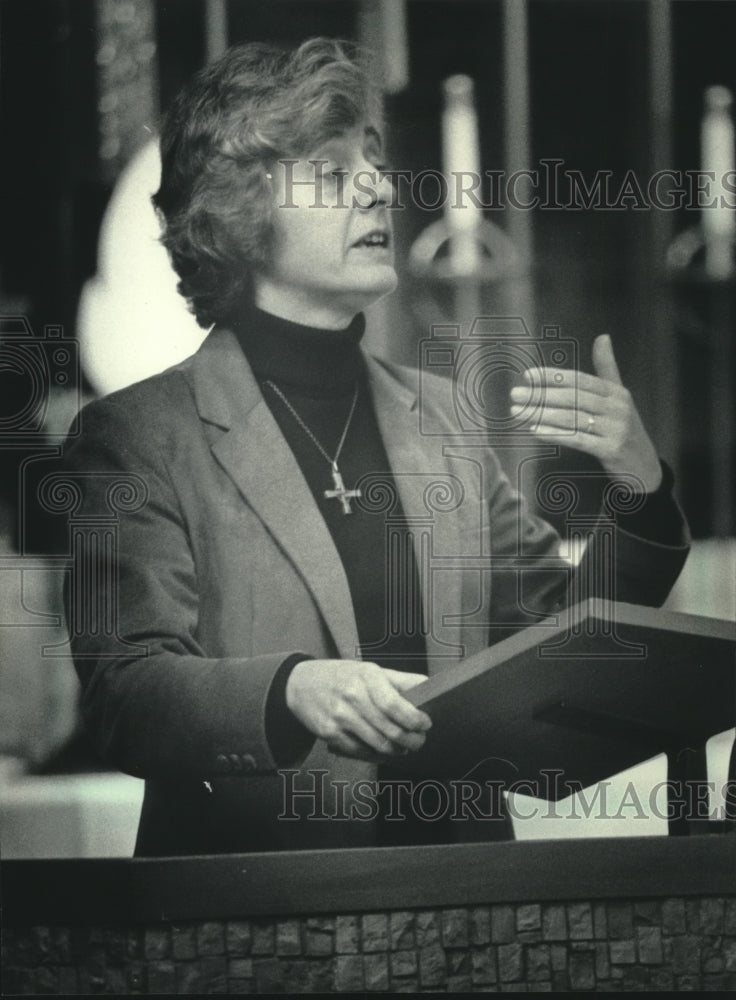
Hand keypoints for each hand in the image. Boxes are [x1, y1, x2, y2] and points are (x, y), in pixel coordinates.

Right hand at [285, 659, 431, 761]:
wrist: (300, 684)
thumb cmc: (341, 676)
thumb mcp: (370, 670)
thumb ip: (400, 680)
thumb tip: (429, 688)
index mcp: (366, 677)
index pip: (395, 705)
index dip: (414, 719)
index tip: (425, 723)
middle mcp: (352, 697)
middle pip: (390, 729)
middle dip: (412, 740)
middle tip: (419, 740)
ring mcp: (339, 717)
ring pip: (378, 745)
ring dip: (397, 750)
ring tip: (404, 746)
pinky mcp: (329, 734)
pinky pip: (361, 752)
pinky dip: (377, 754)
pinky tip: (383, 749)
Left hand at [510, 334, 661, 492]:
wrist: (644, 468)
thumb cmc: (624, 430)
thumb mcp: (619, 398)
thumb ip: (607, 369)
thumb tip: (602, 336)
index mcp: (616, 393)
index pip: (579, 380)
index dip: (553, 376)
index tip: (528, 375)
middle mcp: (617, 408)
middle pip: (573, 398)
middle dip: (541, 395)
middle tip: (515, 394)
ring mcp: (616, 430)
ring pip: (572, 418)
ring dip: (541, 414)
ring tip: (518, 413)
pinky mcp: (611, 450)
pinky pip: (577, 440)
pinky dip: (555, 434)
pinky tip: (535, 431)